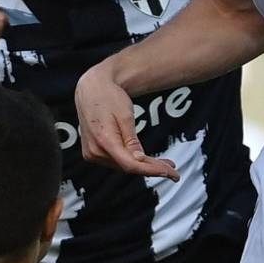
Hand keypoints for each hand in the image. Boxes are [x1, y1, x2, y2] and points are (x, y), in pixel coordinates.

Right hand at [75, 59, 175, 178]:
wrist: (90, 89)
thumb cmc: (108, 97)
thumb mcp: (126, 116)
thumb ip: (132, 141)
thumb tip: (139, 160)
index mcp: (103, 140)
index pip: (130, 164)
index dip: (151, 170)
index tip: (169, 173)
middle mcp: (94, 151)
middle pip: (128, 166)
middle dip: (151, 168)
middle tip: (173, 171)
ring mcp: (91, 153)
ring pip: (122, 165)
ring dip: (143, 166)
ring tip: (164, 164)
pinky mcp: (92, 152)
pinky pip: (115, 160)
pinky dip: (131, 161)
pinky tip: (145, 159)